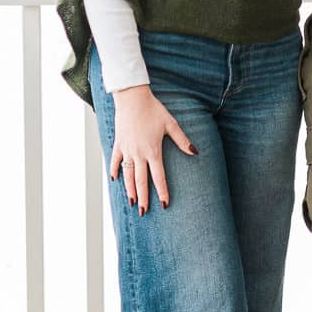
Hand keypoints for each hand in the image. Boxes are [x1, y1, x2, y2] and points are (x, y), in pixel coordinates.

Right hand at [110, 85, 196, 214]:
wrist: (132, 98)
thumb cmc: (153, 110)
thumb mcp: (171, 124)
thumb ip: (182, 140)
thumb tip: (195, 152)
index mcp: (153, 151)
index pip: (158, 177)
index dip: (162, 191)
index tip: (164, 204)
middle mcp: (138, 154)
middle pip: (140, 181)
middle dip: (143, 198)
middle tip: (143, 212)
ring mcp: (126, 150)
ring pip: (127, 175)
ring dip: (129, 190)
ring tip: (131, 202)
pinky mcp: (118, 144)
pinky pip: (116, 161)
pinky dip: (115, 171)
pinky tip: (115, 180)